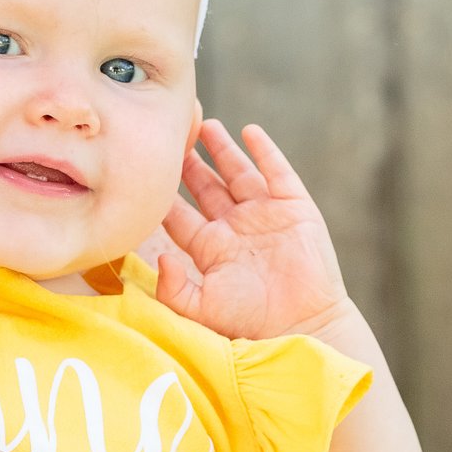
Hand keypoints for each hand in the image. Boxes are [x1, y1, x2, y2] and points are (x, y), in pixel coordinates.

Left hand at [152, 120, 349, 339]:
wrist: (304, 325)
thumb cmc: (252, 323)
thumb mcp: (204, 310)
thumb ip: (174, 290)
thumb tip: (161, 256)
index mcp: (211, 249)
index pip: (180, 216)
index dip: (164, 195)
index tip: (146, 173)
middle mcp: (235, 228)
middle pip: (206, 188)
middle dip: (189, 165)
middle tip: (172, 138)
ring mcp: (265, 215)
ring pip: (238, 173)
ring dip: (222, 149)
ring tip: (206, 125)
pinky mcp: (294, 207)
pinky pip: (277, 172)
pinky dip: (265, 151)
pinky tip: (250, 131)